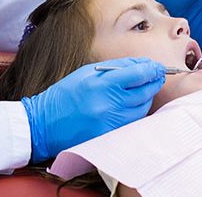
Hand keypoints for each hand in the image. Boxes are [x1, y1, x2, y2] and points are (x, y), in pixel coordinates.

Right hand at [20, 57, 165, 161]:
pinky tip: (133, 105)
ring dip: (146, 98)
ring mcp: (110, 123)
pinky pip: (133, 122)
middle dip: (153, 82)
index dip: (152, 69)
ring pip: (142, 108)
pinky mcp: (110, 137)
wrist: (43, 125)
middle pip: (144, 92)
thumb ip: (116, 68)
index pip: (138, 74)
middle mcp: (108, 104)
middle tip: (157, 76)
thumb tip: (142, 65)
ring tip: (143, 90)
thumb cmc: (65, 95)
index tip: (157, 67)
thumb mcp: (87, 73)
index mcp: (100, 84)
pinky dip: (136, 112)